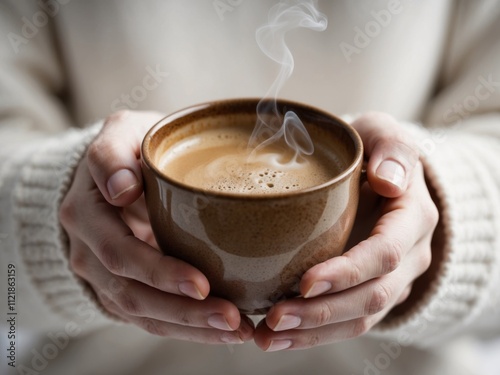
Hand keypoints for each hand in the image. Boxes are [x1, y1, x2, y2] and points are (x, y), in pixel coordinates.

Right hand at [59, 110, 252, 343]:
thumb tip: (122, 189)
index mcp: (86, 213)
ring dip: (190, 327)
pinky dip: (186, 328)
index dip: (159, 272)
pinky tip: (222, 330)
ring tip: (237, 330)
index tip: (201, 284)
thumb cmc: (127, 150)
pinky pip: (151, 317)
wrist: (113, 174)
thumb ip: (113, 154)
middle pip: (133, 292)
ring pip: (143, 313)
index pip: (120, 253)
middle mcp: (89, 251)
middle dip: (184, 311)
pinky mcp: (123, 286)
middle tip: (231, 317)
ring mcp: (104, 274)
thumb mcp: (118, 134)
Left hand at [254, 112, 438, 350]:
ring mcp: (391, 278)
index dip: (347, 272)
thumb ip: (392, 148)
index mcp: (412, 217)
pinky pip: (348, 322)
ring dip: (314, 333)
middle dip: (322, 313)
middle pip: (370, 297)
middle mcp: (408, 256)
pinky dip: (314, 334)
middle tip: (274, 317)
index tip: (304, 283)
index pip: (383, 254)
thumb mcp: (383, 134)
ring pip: (359, 319)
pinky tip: (278, 337)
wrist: (381, 177)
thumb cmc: (374, 152)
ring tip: (267, 338)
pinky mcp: (370, 290)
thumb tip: (390, 180)